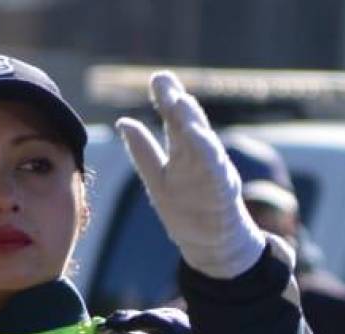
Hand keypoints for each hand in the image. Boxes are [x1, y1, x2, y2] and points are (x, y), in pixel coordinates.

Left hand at [115, 71, 266, 278]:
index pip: (174, 120)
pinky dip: (206, 152)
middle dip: (176, 102)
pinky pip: (214, 169)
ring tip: (179, 102)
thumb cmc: (186, 209)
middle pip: (187, 124)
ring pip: (201, 141)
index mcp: (183, 152)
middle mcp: (198, 156)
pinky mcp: (220, 190)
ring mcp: (211, 172)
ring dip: (191, 121)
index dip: (166, 99)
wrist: (212, 244)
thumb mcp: (158, 177)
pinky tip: (195, 136)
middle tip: (163, 81)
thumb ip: (143, 150)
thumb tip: (123, 121)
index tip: (157, 78)